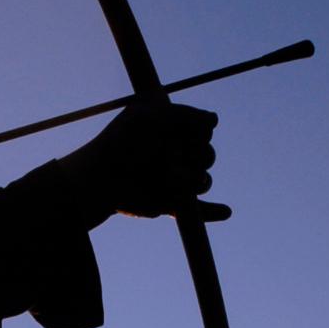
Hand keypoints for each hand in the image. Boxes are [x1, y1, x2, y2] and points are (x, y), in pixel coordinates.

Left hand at [46, 99, 227, 225]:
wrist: (102, 179)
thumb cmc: (123, 144)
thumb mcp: (152, 117)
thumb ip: (186, 115)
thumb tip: (215, 119)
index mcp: (170, 132)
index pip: (203, 129)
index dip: (198, 131)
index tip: (179, 132)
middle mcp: (175, 155)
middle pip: (208, 155)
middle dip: (197, 155)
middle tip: (171, 155)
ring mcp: (174, 180)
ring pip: (204, 181)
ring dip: (192, 180)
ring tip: (171, 180)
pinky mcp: (171, 203)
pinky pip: (199, 211)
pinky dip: (212, 211)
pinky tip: (226, 211)